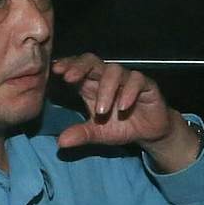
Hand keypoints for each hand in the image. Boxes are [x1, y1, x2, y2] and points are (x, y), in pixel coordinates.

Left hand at [52, 54, 199, 172]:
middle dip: (79, 67)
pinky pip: (137, 80)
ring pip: (113, 71)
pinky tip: (123, 107)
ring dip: (105, 89)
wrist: (148, 133)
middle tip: (68, 78)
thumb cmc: (119, 127)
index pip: (77, 68)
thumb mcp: (98, 134)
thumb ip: (81, 134)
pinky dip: (129, 92)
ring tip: (101, 111)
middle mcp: (106, 79)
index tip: (55, 71)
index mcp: (91, 85)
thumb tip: (61, 143)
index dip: (67, 66)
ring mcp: (126, 79)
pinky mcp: (146, 85)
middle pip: (92, 62)